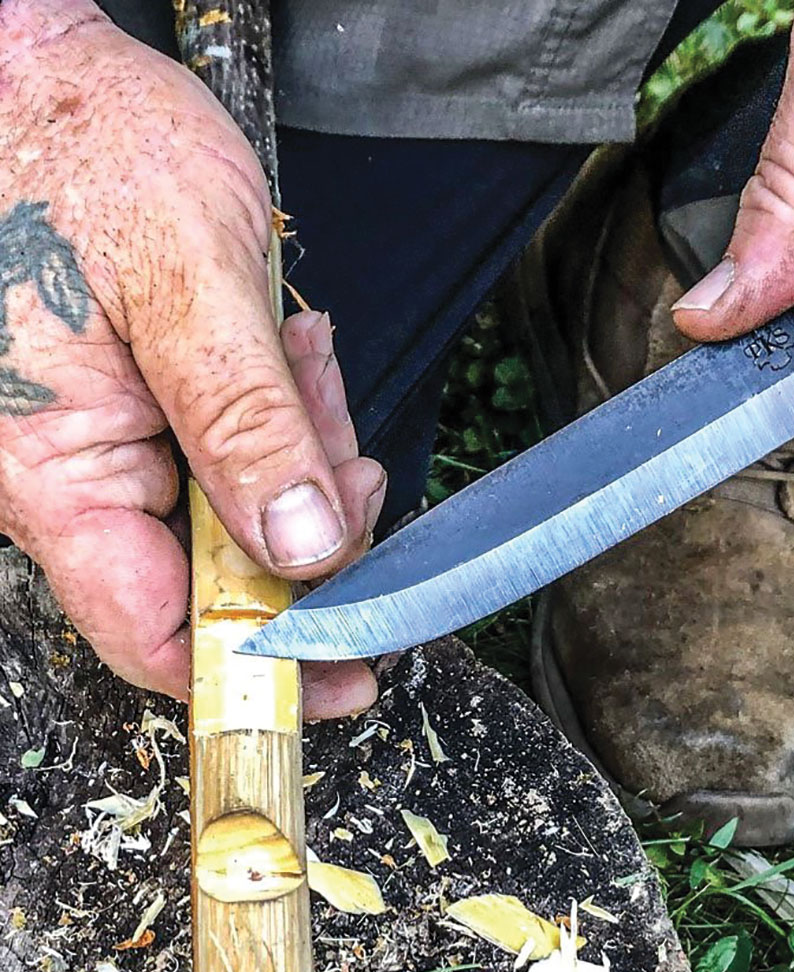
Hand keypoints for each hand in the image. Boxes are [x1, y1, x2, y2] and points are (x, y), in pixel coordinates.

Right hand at [0, 0, 384, 715]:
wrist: (39, 74)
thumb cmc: (86, 152)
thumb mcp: (190, 284)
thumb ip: (246, 424)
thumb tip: (303, 547)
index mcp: (56, 470)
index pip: (155, 631)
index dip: (258, 666)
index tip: (348, 672)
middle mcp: (76, 476)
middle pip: (222, 573)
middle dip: (309, 526)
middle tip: (350, 459)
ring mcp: (111, 444)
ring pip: (244, 509)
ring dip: (303, 455)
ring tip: (305, 363)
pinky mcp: (144, 411)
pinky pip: (235, 452)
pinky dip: (282, 419)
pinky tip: (290, 358)